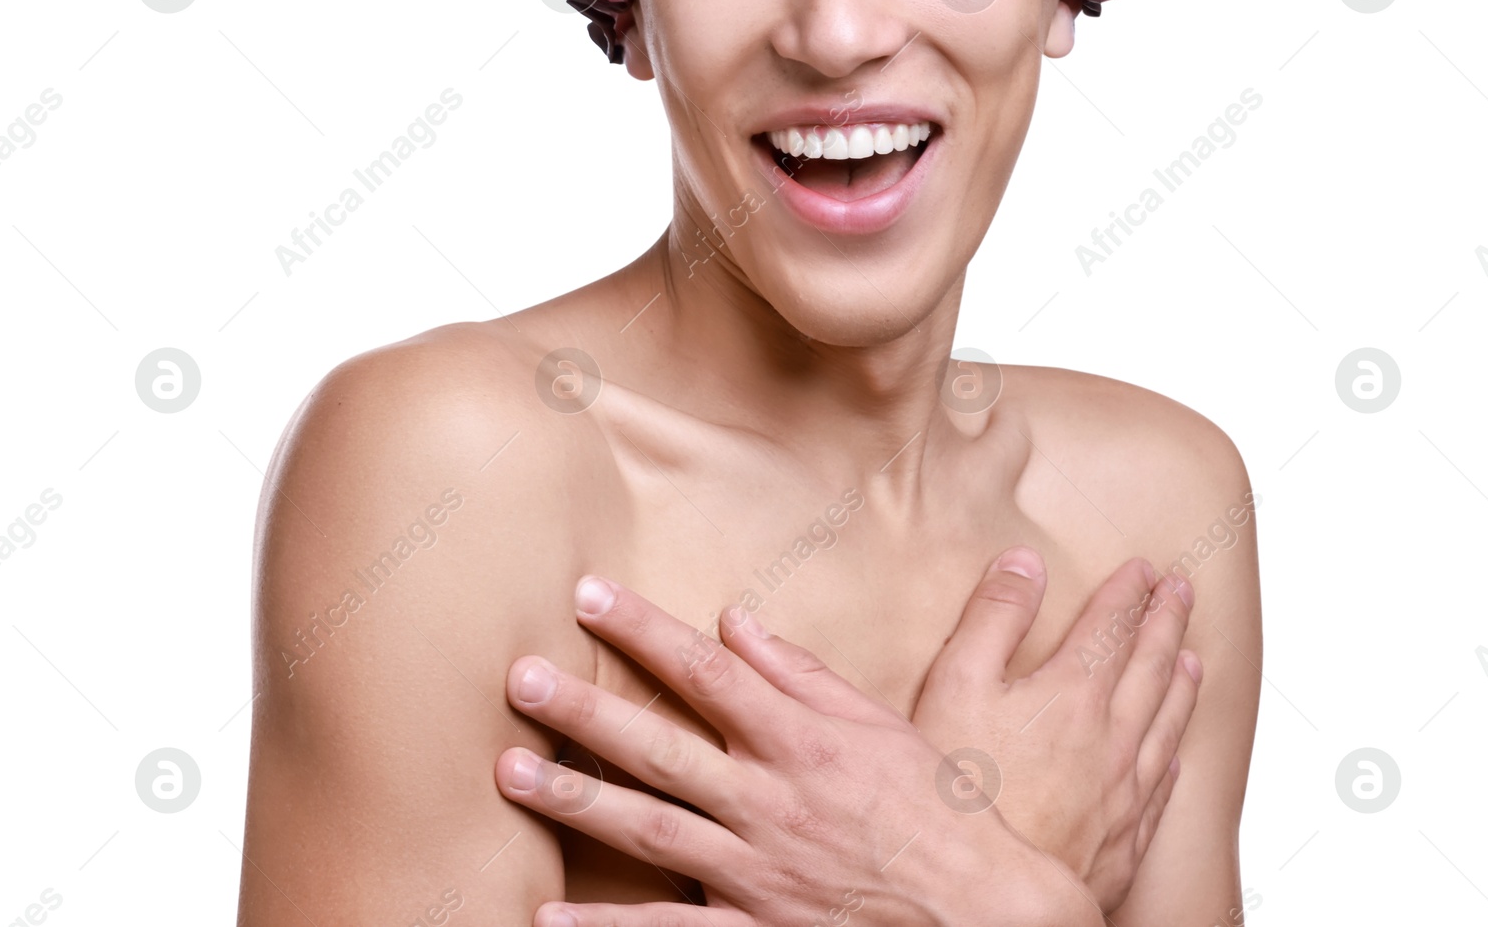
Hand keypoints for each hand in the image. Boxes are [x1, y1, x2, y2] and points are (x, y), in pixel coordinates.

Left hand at [497, 576, 1103, 926]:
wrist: (977, 912)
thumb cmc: (928, 807)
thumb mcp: (874, 724)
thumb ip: (798, 672)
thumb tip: (732, 621)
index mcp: (797, 739)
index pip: (705, 670)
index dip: (642, 629)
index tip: (587, 594)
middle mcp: (767, 800)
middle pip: (660, 746)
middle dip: (585, 710)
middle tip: (518, 677)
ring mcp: (755, 872)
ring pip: (649, 829)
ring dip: (575, 799)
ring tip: (509, 771)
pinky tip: (547, 919)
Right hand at [910, 550, 1200, 913]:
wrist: (986, 894)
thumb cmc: (962, 789)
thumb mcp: (956, 681)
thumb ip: (994, 617)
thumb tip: (1025, 563)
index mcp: (1072, 694)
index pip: (1111, 626)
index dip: (1129, 592)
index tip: (1144, 569)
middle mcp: (1111, 739)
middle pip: (1152, 666)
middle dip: (1167, 622)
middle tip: (1181, 592)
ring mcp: (1123, 795)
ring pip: (1168, 725)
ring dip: (1183, 683)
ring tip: (1193, 657)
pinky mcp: (1122, 843)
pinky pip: (1163, 788)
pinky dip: (1173, 755)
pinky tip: (1175, 753)